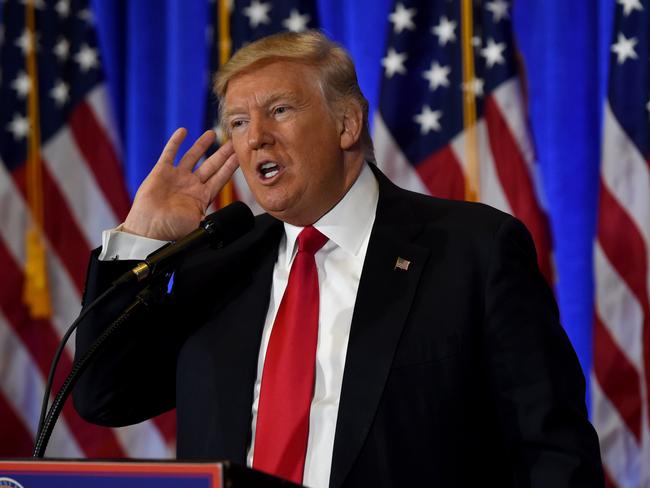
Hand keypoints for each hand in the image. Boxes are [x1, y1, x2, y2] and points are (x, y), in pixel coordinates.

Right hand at [123, 128, 238, 240]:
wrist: (150, 230)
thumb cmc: (173, 231)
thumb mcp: (199, 225)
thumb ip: (213, 220)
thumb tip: (227, 222)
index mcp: (203, 196)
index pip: (221, 177)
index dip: (230, 166)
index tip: (240, 155)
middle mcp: (192, 184)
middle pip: (211, 165)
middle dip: (222, 153)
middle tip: (233, 141)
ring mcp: (177, 177)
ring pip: (193, 156)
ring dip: (202, 144)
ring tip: (212, 133)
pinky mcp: (162, 172)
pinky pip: (170, 153)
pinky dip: (176, 142)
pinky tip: (183, 131)